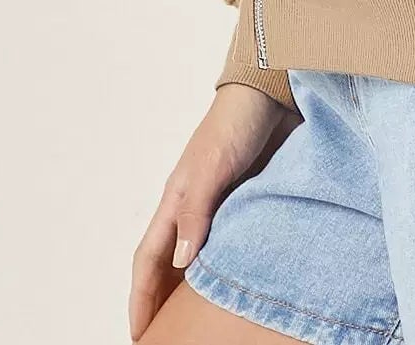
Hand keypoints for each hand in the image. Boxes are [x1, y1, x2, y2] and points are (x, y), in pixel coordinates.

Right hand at [128, 82, 297, 339]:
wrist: (274, 93)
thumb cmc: (237, 122)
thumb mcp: (212, 167)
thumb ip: (196, 211)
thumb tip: (180, 263)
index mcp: (176, 199)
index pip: (149, 259)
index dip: (141, 298)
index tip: (139, 335)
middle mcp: (195, 207)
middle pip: (170, 266)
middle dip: (163, 304)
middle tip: (167, 338)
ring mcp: (221, 207)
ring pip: (200, 259)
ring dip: (196, 292)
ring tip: (201, 326)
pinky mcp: (248, 204)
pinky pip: (232, 247)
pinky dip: (228, 271)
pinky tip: (238, 290)